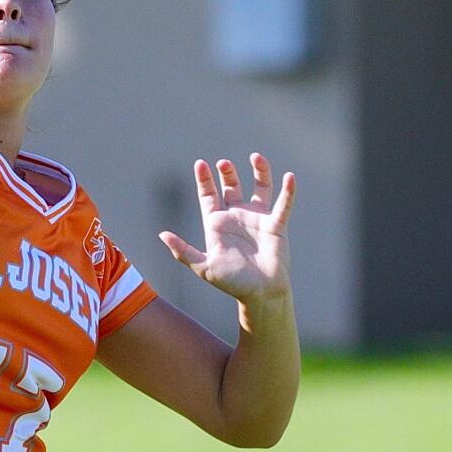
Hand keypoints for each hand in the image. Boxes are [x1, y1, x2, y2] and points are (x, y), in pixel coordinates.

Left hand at [160, 154, 294, 304]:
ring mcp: (257, 220)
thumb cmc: (231, 283)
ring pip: (260, 188)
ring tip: (255, 157)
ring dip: (259, 172)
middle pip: (231, 187)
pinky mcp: (276, 226)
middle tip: (223, 163)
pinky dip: (288, 191)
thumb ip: (183, 251)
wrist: (259, 294)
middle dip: (227, 173)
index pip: (208, 196)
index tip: (200, 163)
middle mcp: (237, 218)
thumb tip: (162, 234)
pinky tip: (289, 177)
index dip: (204, 180)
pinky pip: (283, 204)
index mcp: (217, 225)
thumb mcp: (203, 267)